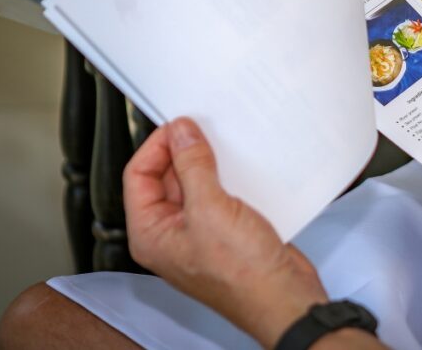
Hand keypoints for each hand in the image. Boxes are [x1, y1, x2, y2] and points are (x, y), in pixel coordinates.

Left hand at [123, 117, 328, 347]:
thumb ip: (192, 165)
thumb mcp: (210, 209)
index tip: (181, 125)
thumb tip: (181, 133)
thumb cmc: (242, 275)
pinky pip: (219, 194)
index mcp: (150, 234)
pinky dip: (228, 177)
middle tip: (205, 131)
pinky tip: (243, 169)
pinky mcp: (226, 231)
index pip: (138, 176)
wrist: (283, 297)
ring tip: (224, 148)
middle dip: (184, 152)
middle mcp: (170, 234)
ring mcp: (199, 233)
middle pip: (165, 178)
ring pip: (195, 184)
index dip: (157, 146)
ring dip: (208, 164)